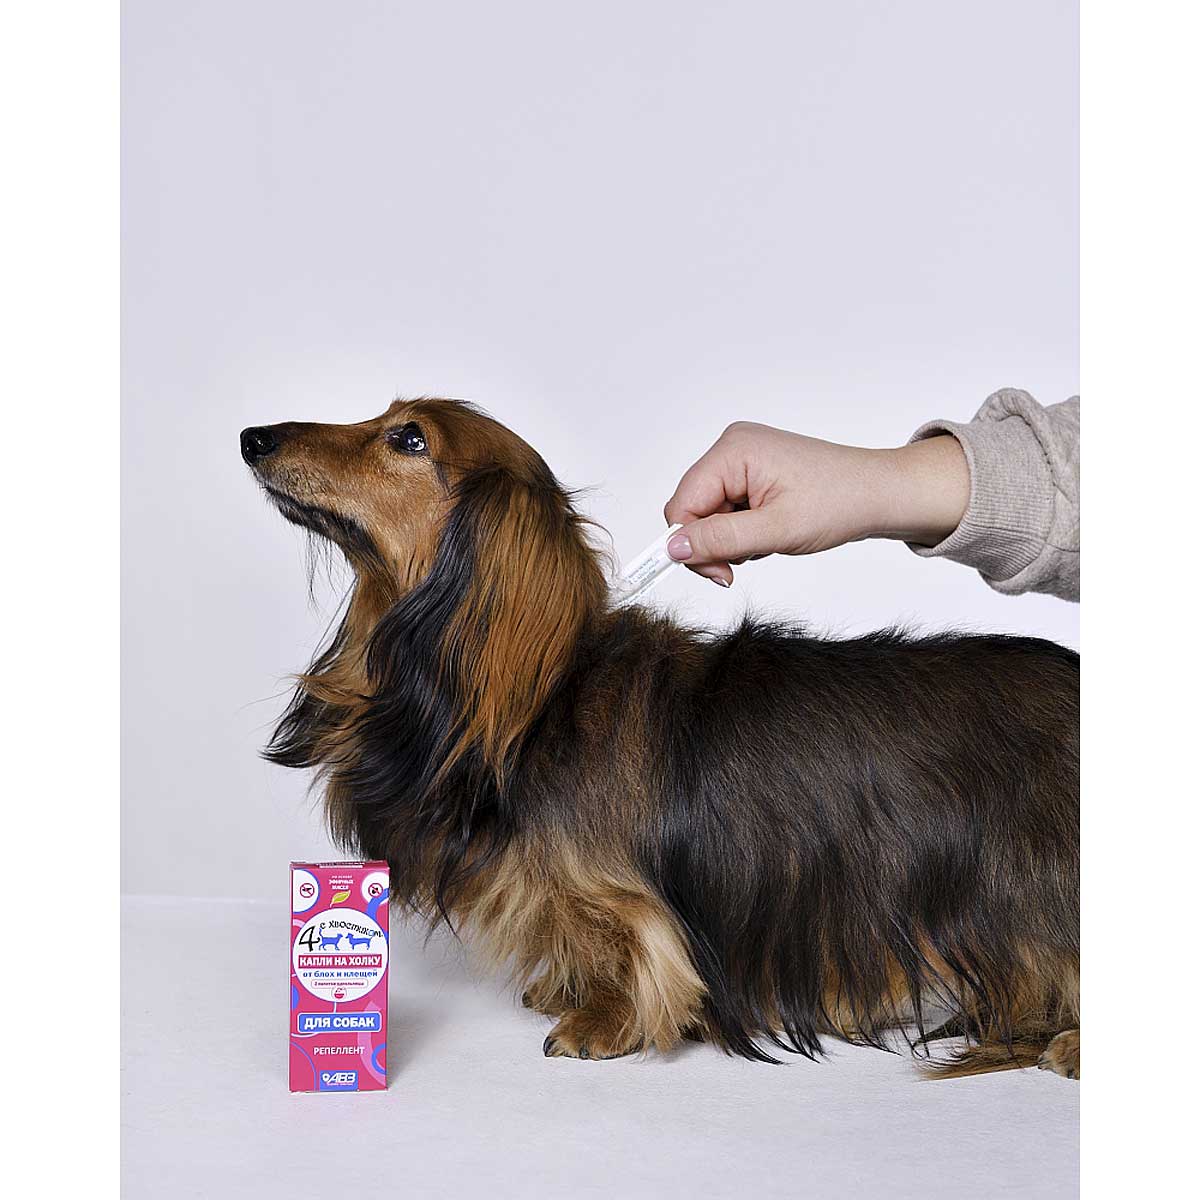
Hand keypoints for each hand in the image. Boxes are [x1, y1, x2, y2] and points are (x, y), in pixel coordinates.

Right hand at [662, 422, 968, 585]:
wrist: (879, 494)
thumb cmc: (840, 503)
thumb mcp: (775, 531)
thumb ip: (720, 540)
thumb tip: (673, 549)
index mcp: (734, 450)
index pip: (682, 504)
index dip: (691, 544)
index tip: (719, 574)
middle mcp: (732, 446)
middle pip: (691, 508)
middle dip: (713, 543)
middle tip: (742, 565)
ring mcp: (742, 457)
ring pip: (708, 513)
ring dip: (730, 539)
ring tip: (768, 541)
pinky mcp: (752, 471)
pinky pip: (726, 508)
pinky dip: (741, 530)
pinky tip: (769, 532)